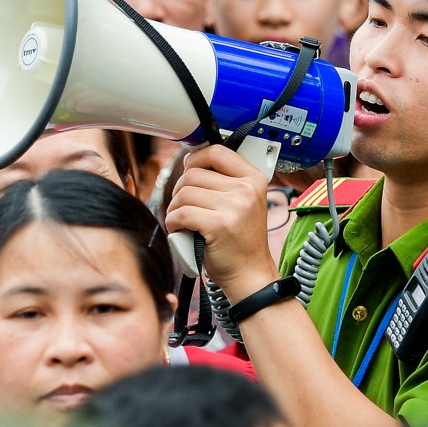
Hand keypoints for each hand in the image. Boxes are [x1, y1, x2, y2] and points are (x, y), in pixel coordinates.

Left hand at [164, 144, 280, 298]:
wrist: (250, 274)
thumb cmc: (240, 241)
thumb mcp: (243, 203)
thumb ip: (223, 181)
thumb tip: (189, 162)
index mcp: (254, 179)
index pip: (216, 151)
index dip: (196, 159)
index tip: (189, 171)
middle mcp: (246, 189)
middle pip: (193, 174)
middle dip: (180, 190)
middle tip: (184, 207)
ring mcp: (234, 206)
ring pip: (184, 193)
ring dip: (175, 208)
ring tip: (183, 221)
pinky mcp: (218, 224)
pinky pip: (181, 213)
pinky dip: (173, 222)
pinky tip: (180, 230)